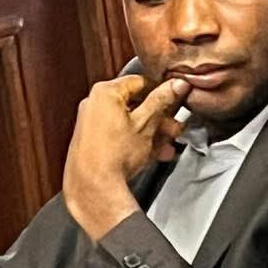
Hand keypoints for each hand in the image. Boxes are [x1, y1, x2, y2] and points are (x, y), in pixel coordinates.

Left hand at [63, 75, 189, 240]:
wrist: (94, 186)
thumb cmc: (113, 154)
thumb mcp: (147, 123)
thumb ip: (163, 100)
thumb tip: (176, 85)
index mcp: (104, 92)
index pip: (140, 81)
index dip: (161, 91)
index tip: (175, 99)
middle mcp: (94, 104)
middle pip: (135, 103)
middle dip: (159, 118)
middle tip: (174, 127)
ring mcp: (91, 123)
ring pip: (130, 121)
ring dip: (152, 132)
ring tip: (166, 144)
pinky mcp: (92, 140)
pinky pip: (120, 134)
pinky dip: (137, 140)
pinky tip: (152, 153)